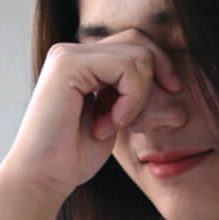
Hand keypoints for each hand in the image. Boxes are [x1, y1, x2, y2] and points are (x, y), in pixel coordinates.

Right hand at [0, 29, 182, 202]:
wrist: (42, 178)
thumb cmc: (74, 156)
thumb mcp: (115, 118)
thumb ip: (133, 93)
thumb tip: (177, 82)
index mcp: (80, 62)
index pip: (135, 44)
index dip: (158, 70)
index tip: (166, 102)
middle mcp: (70, 52)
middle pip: (139, 41)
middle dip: (156, 77)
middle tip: (143, 118)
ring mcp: (67, 56)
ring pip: (137, 55)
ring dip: (139, 97)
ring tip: (117, 125)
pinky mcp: (67, 65)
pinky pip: (126, 68)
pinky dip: (130, 100)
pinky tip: (109, 125)